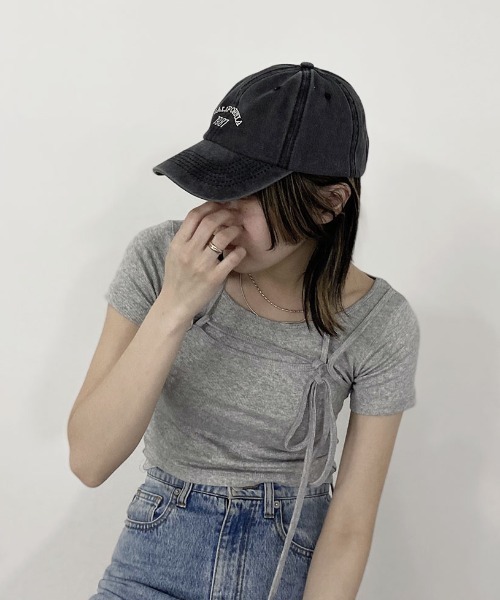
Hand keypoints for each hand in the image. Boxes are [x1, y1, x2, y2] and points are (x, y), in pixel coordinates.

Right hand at [159, 201, 245, 321]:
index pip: (194, 216)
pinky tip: (241, 250)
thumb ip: (186, 237)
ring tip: (239, 230)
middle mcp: (189, 252)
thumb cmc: (176, 278)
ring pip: (223, 237)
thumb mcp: (174, 254)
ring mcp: (202, 265)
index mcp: (178, 244)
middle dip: (225, 214)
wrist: (175, 304)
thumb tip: (202, 218)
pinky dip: (240, 251)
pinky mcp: (214, 278)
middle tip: (234, 214)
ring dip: (234, 229)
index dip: (209, 206)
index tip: (220, 204)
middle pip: (210, 222)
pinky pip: (232, 258)